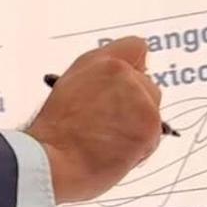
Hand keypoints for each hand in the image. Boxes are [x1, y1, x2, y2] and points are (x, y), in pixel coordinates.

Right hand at [24, 37, 162, 203]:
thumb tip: (118, 84)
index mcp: (101, 62)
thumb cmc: (54, 131)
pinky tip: (115, 153)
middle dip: (136, 104)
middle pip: (148, 85)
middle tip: (112, 122)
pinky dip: (140, 148)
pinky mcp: (150, 127)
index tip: (129, 81)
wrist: (52, 159)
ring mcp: (140, 100)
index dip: (133, 67)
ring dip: (138, 127)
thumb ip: (99, 78)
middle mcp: (124, 75)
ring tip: (109, 141)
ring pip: (152, 112)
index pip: (136, 47)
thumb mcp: (69, 86)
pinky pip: (154, 138)